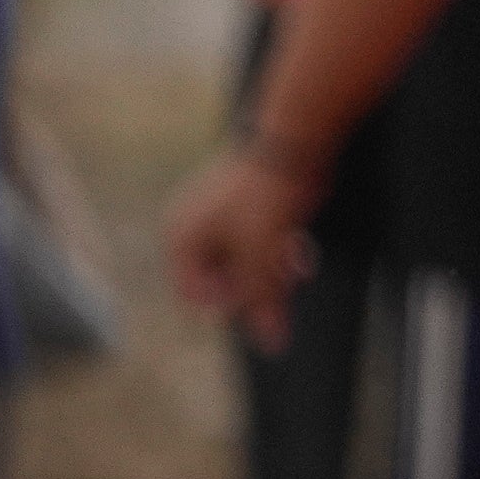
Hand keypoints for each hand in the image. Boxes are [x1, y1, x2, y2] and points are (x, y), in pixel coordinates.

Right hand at [163, 144, 316, 347]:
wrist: (295, 136)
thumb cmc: (270, 193)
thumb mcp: (265, 255)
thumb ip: (264, 300)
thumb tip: (270, 342)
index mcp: (181, 238)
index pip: (195, 295)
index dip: (232, 303)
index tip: (265, 296)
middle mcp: (190, 223)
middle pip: (219, 276)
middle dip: (255, 282)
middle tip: (288, 275)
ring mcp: (213, 208)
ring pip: (239, 256)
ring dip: (269, 266)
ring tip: (298, 258)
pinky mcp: (239, 197)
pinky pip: (251, 234)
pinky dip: (274, 244)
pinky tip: (298, 242)